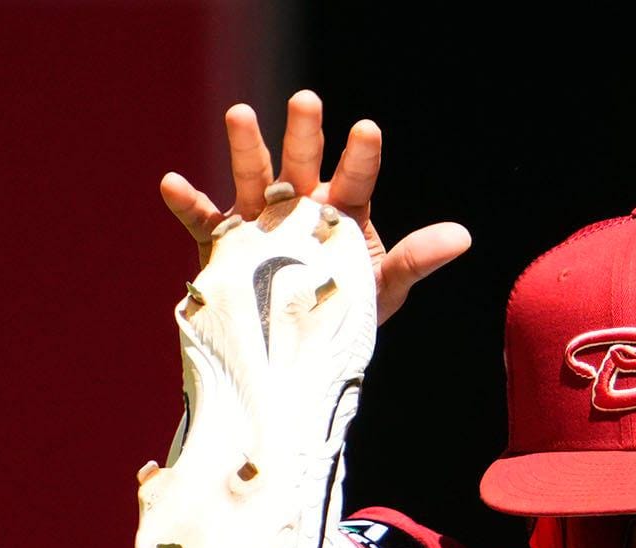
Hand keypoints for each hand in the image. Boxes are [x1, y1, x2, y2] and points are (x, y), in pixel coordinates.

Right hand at [158, 89, 470, 323]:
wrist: (294, 358)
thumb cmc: (344, 317)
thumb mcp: (383, 291)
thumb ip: (416, 260)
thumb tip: (462, 236)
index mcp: (342, 214)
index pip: (355, 179)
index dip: (360, 156)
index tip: (367, 130)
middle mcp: (300, 209)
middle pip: (302, 164)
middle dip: (304, 134)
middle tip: (307, 100)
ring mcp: (260, 224)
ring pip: (253, 179)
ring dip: (246, 149)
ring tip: (241, 112)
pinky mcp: (224, 246)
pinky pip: (203, 222)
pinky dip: (187, 203)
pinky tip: (173, 182)